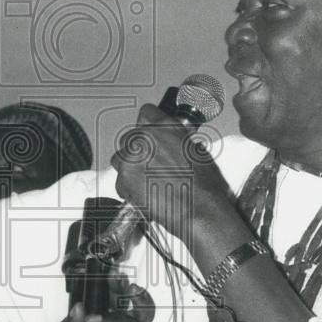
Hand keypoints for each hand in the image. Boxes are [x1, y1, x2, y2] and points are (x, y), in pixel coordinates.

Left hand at [110, 103, 231, 242]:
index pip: (146, 113)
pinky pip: (119, 181)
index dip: (148, 125)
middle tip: (150, 164)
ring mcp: (132, 157)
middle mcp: (146, 138)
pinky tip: (144, 193)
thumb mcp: (195, 149)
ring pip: (119, 158)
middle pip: (129, 137)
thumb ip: (175, 138)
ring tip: (147, 181)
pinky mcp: (124, 178)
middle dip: (137, 150)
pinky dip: (128, 188)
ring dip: (130, 168)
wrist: (198, 208)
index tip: (149, 133)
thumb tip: (169, 139)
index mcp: (165, 126)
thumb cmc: (202, 184)